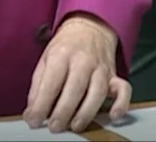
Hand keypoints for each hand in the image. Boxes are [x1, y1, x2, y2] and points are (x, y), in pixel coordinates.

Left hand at [24, 14, 131, 132]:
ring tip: (74, 126)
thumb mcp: (45, 59)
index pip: (51, 82)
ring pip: (97, 93)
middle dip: (63, 112)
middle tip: (54, 128)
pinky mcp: (114, 75)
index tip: (34, 121)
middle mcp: (83, 61)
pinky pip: (123, 90)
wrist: (89, 27)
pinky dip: (121, 105)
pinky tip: (112, 116)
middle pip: (75, 89)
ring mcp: (101, 68)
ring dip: (86, 113)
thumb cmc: (65, 47)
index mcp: (61, 55)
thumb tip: (32, 113)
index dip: (42, 104)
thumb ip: (37, 86)